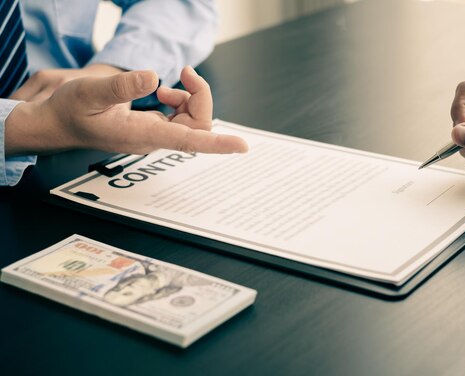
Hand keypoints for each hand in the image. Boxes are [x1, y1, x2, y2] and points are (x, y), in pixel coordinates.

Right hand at [5, 66, 247, 155]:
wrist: (60, 123)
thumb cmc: (71, 111)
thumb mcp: (88, 92)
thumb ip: (120, 86)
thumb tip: (153, 77)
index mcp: (143, 134)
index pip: (189, 140)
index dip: (217, 143)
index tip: (242, 147)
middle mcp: (155, 138)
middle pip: (199, 124)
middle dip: (201, 96)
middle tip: (184, 72)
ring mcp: (157, 133)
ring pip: (194, 120)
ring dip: (191, 97)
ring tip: (169, 84)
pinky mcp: (155, 126)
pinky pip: (183, 117)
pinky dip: (181, 99)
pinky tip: (163, 91)